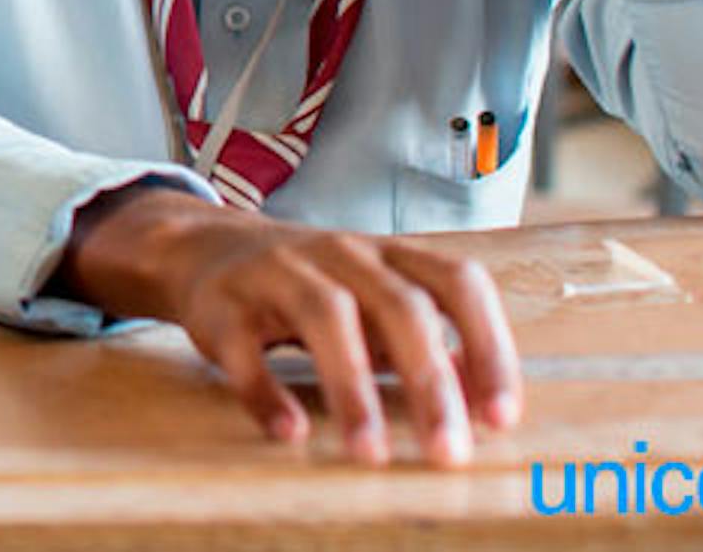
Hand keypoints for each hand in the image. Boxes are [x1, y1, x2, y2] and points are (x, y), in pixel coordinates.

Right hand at [63, 190, 520, 464]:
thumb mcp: (373, 299)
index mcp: (387, 256)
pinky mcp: (221, 300)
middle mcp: (340, 253)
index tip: (500, 418)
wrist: (202, 248)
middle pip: (398, 304)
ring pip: (324, 314)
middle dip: (429, 381)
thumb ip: (428, 341)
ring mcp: (277, 270)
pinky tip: (287, 430)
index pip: (457, 283)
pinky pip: (242, 343)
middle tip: (447, 454)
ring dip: (353, 388)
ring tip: (369, 453)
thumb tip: (486, 402)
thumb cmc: (311, 287)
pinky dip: (264, 390)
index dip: (487, 347)